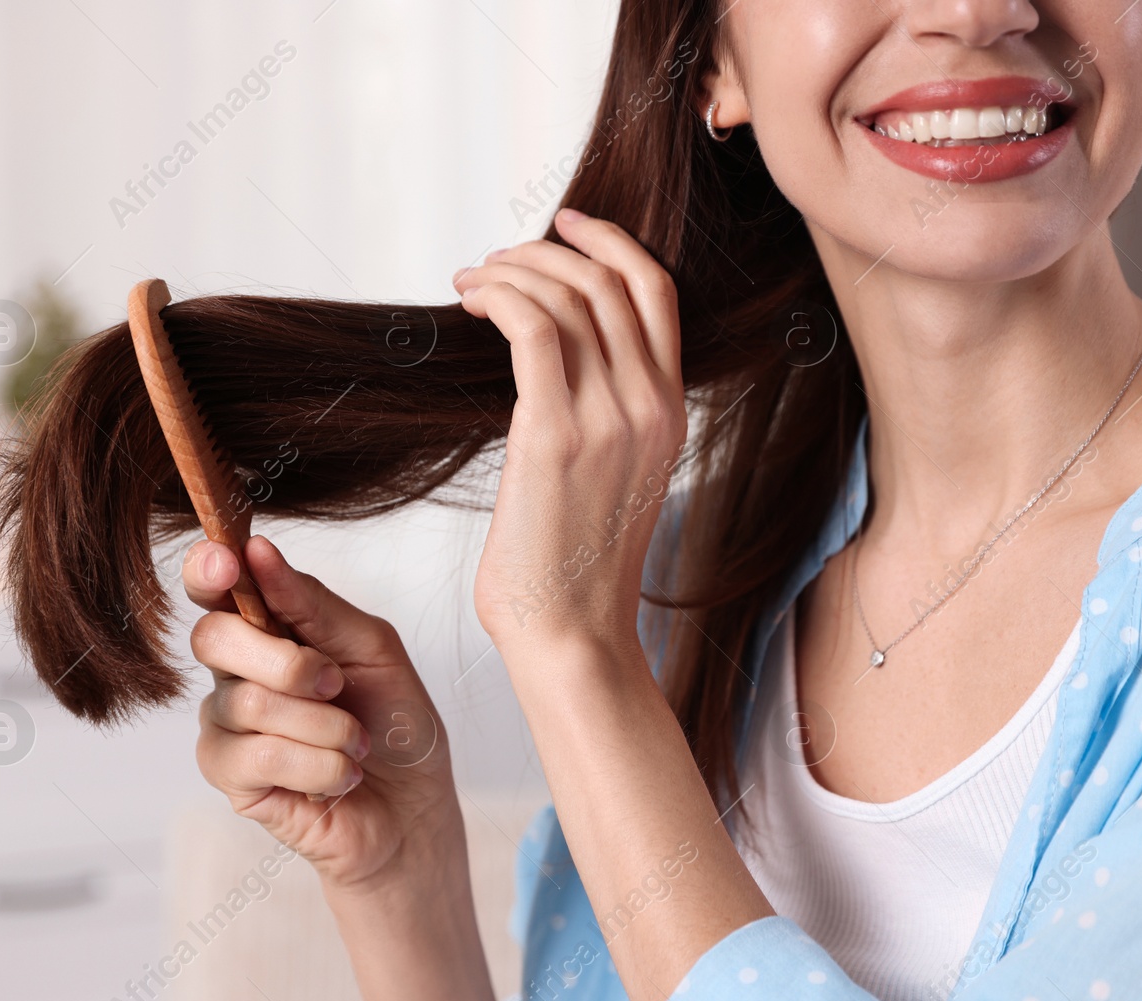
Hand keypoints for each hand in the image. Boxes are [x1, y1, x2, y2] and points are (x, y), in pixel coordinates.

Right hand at [184, 535, 458, 891]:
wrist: (415, 809)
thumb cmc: (396, 725)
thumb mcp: (372, 649)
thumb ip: (315, 603)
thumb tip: (259, 552)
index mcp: (268, 629)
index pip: (213, 587)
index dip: (208, 569)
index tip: (230, 560)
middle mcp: (235, 672)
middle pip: (213, 638)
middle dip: (286, 661)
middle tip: (334, 684)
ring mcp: (226, 726)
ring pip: (247, 703)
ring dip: (324, 725)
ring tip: (355, 743)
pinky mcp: (231, 778)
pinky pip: (260, 756)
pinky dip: (319, 765)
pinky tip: (340, 776)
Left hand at [452, 208, 687, 658]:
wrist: (570, 635)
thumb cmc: (573, 567)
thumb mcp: (613, 477)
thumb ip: (603, 414)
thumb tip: (551, 359)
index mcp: (670, 412)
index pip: (655, 291)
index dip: (609, 242)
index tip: (561, 224)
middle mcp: (651, 406)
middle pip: (608, 279)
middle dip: (544, 250)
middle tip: (493, 261)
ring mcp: (610, 419)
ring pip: (568, 294)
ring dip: (510, 270)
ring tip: (471, 283)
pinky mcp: (556, 436)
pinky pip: (534, 328)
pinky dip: (499, 297)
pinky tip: (470, 304)